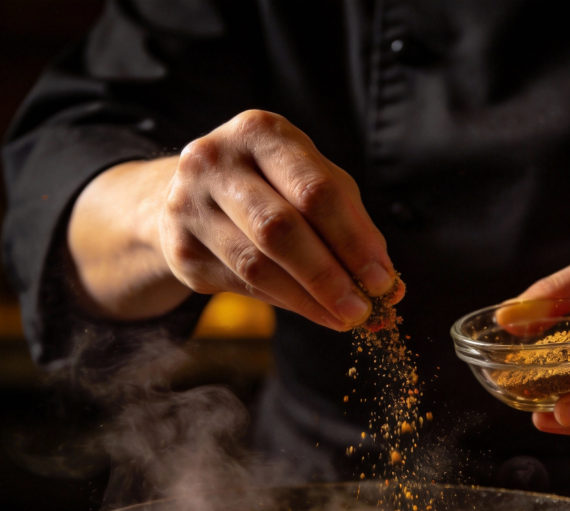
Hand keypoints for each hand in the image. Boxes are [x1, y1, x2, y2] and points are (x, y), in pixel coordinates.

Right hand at [160, 110, 399, 328]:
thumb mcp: (314, 184)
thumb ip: (353, 226)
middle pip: (281, 229)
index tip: (382, 280)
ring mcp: (189, 204)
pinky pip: (241, 284)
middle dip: (329, 276)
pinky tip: (314, 312)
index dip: (353, 241)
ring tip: (344, 318)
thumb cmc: (272, 187)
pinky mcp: (181, 248)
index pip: (315, 191)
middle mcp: (216, 160)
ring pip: (257, 265)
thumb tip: (389, 287)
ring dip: (308, 299)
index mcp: (260, 132)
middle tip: (362, 310)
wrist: (194, 196)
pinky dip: (285, 303)